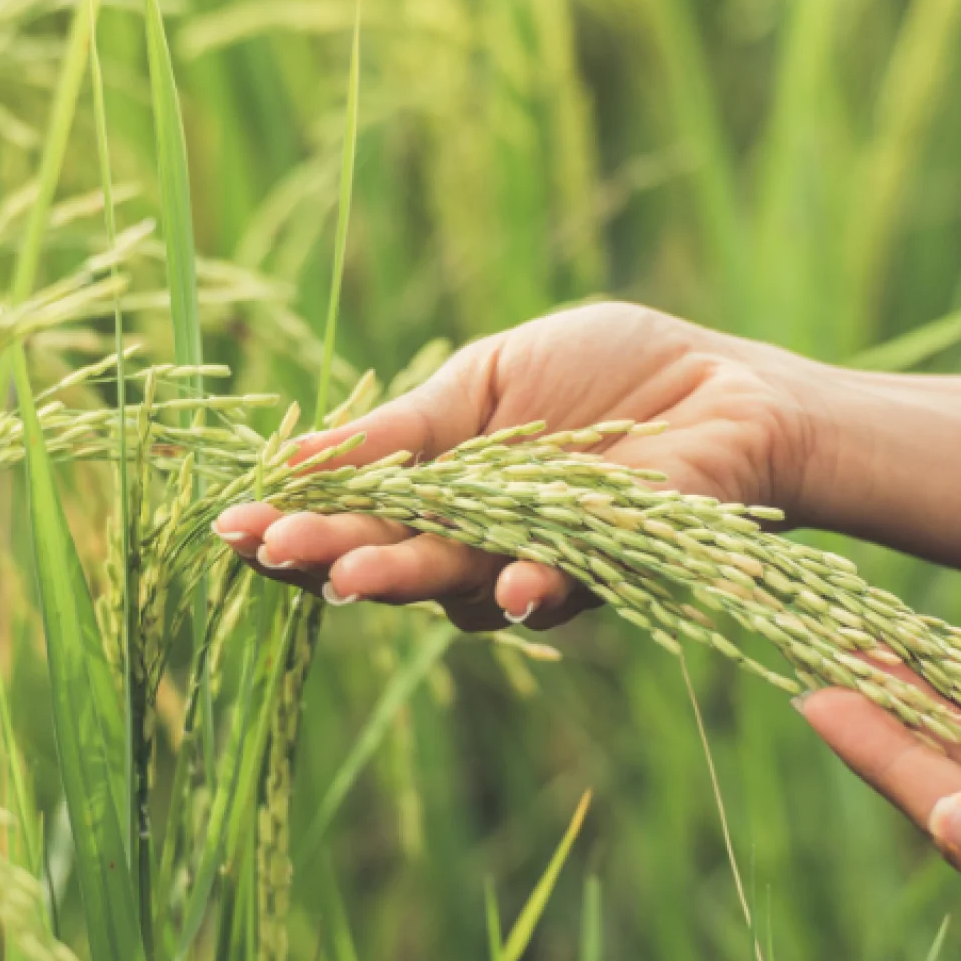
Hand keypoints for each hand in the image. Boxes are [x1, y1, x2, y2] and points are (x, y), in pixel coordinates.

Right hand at [214, 303, 833, 629]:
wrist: (727, 388)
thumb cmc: (611, 371)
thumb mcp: (489, 378)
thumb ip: (406, 429)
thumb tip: (297, 457)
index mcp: (440, 487)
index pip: (351, 513)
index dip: (294, 521)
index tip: (232, 523)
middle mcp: (475, 540)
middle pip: (387, 557)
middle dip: (328, 556)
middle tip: (276, 552)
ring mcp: (534, 562)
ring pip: (455, 584)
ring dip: (405, 577)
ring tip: (353, 573)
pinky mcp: (605, 571)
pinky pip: (556, 588)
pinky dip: (529, 587)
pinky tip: (506, 586)